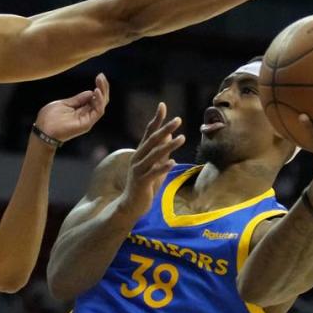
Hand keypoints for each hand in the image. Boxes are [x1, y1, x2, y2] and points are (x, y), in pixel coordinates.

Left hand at [34, 73, 109, 142]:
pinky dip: (99, 101)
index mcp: (80, 110)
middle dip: (103, 87)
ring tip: (100, 80)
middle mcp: (85, 115)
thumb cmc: (49, 118)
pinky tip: (96, 91)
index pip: (94, 98)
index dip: (98, 87)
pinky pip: (98, 111)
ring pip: (101, 105)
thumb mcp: (64, 104)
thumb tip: (90, 92)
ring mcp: (87, 120)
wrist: (43, 131)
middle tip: (101, 76)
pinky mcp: (87, 124)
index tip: (99, 76)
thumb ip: (77, 99)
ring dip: (103, 91)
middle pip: (100, 101)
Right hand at [118, 102, 184, 218]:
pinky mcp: (141, 182)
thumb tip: (170, 135)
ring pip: (154, 155)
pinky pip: (153, 173)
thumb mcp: (155, 166)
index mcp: (140, 153)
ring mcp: (138, 170)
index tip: (162, 105)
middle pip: (152, 140)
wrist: (130, 206)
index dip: (156, 120)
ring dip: (168, 146)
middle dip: (165, 129)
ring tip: (182, 138)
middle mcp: (137, 159)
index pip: (149, 133)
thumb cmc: (144, 187)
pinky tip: (173, 162)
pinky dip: (163, 167)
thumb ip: (161, 152)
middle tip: (178, 120)